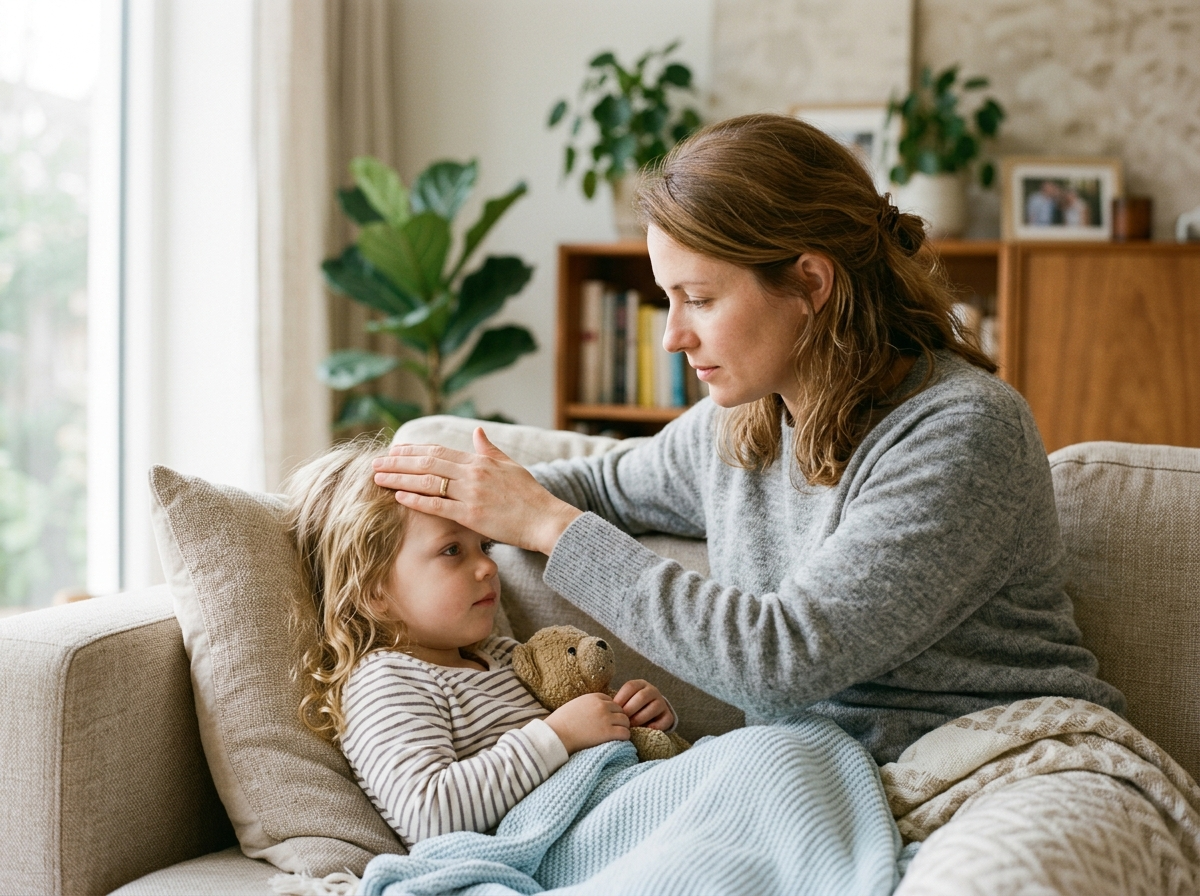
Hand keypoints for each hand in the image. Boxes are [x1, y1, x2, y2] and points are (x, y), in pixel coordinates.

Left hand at [372, 427, 581, 554]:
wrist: (546, 519)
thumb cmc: (530, 495)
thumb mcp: (510, 465)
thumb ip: (490, 449)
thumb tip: (477, 432)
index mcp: (479, 461)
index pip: (438, 451)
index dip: (413, 450)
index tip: (394, 450)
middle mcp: (472, 474)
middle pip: (427, 463)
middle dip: (398, 462)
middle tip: (376, 463)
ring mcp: (471, 494)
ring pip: (427, 483)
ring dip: (400, 479)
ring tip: (378, 478)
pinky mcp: (471, 515)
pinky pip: (438, 506)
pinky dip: (416, 501)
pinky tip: (399, 497)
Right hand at [544, 693, 630, 753]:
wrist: (555, 735)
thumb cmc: (560, 723)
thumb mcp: (574, 705)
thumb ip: (587, 706)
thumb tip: (593, 713)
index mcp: (593, 697)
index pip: (611, 701)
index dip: (610, 712)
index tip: (605, 721)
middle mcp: (602, 706)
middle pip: (620, 710)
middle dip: (618, 719)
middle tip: (613, 729)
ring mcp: (606, 719)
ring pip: (625, 721)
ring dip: (623, 728)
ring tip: (616, 736)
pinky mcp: (608, 732)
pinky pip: (625, 733)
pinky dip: (624, 737)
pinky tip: (618, 741)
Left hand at [612, 679, 674, 729]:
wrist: (650, 716)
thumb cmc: (631, 709)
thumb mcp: (625, 701)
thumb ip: (618, 703)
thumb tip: (606, 710)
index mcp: (640, 684)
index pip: (630, 686)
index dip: (621, 698)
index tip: (614, 709)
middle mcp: (652, 691)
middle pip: (642, 696)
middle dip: (630, 709)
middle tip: (622, 719)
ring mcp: (662, 702)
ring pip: (654, 707)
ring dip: (641, 718)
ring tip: (631, 726)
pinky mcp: (668, 715)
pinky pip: (665, 720)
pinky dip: (656, 726)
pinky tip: (646, 730)